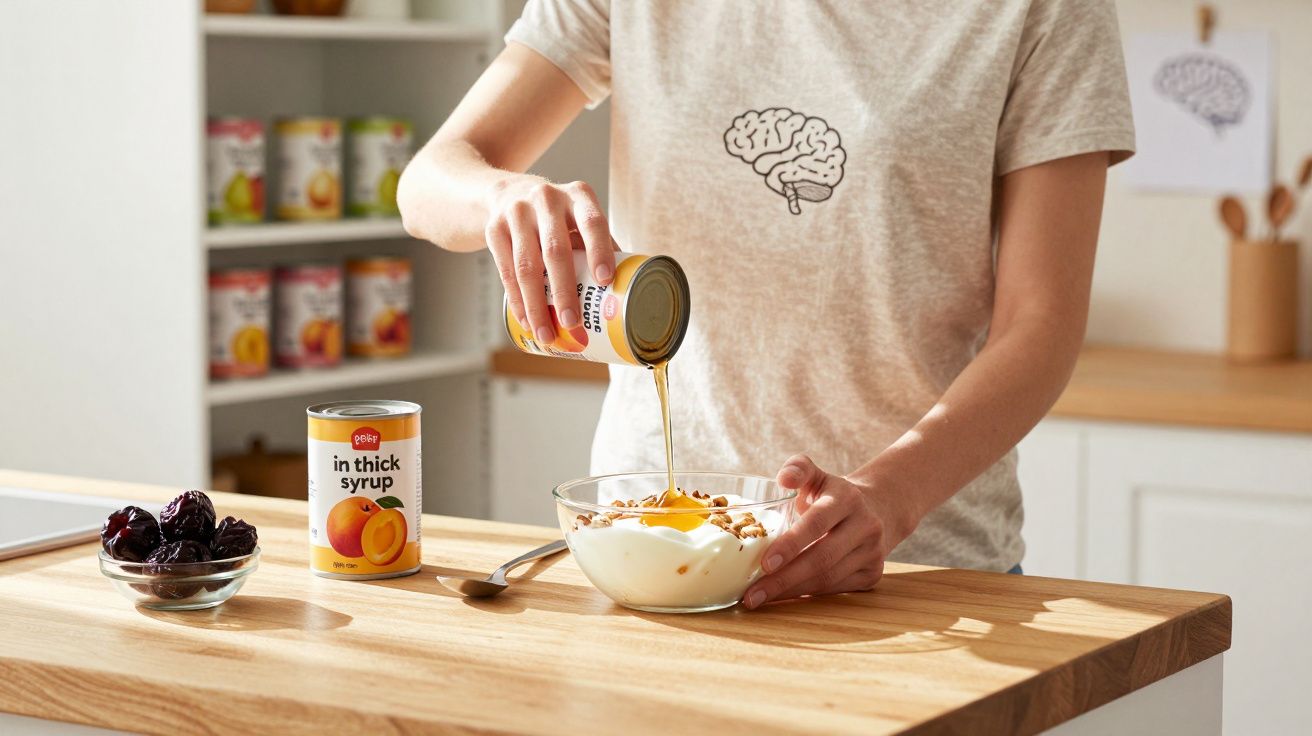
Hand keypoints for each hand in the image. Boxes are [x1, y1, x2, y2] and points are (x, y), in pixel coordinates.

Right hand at [483, 174, 616, 345]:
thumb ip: (600, 246)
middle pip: (555, 251)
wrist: (508, 192)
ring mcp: (517, 213)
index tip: (605, 281)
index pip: (592, 223)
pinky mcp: (494, 229)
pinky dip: (518, 301)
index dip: (599, 251)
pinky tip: (527, 321)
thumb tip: (625, 293)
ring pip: (526, 266)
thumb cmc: (559, 216)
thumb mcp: (580, 216)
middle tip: (572, 323)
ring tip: (547, 334)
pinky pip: (506, 272)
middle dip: (564, 291)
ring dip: (536, 306)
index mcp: (579, 195)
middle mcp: (547, 199)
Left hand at [743, 454, 900, 608]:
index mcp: (847, 499)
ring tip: (759, 598)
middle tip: (751, 594)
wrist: (877, 510)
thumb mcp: (817, 476)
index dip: (791, 545)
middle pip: (822, 558)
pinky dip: (806, 594)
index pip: (817, 523)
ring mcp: (872, 553)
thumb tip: (784, 479)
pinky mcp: (872, 574)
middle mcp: (865, 526)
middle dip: (784, 579)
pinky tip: (783, 596)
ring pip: (827, 579)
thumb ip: (799, 469)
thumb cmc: (832, 494)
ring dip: (791, 591)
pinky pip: (835, 588)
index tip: (764, 564)